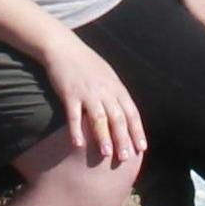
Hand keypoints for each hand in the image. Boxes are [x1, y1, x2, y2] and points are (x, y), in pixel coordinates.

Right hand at [42, 35, 146, 166]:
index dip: (137, 131)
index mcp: (116, 87)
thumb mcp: (107, 75)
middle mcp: (104, 90)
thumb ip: (116, 93)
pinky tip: (78, 144)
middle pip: (117, 118)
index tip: (141, 148)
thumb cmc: (85, 62)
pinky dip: (76, 131)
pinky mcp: (69, 94)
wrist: (63, 47)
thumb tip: (125, 113)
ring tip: (106, 154)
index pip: (131, 112)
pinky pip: (74, 115)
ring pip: (99, 118)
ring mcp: (87, 92)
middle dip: (123, 139)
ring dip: (103, 137)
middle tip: (126, 158)